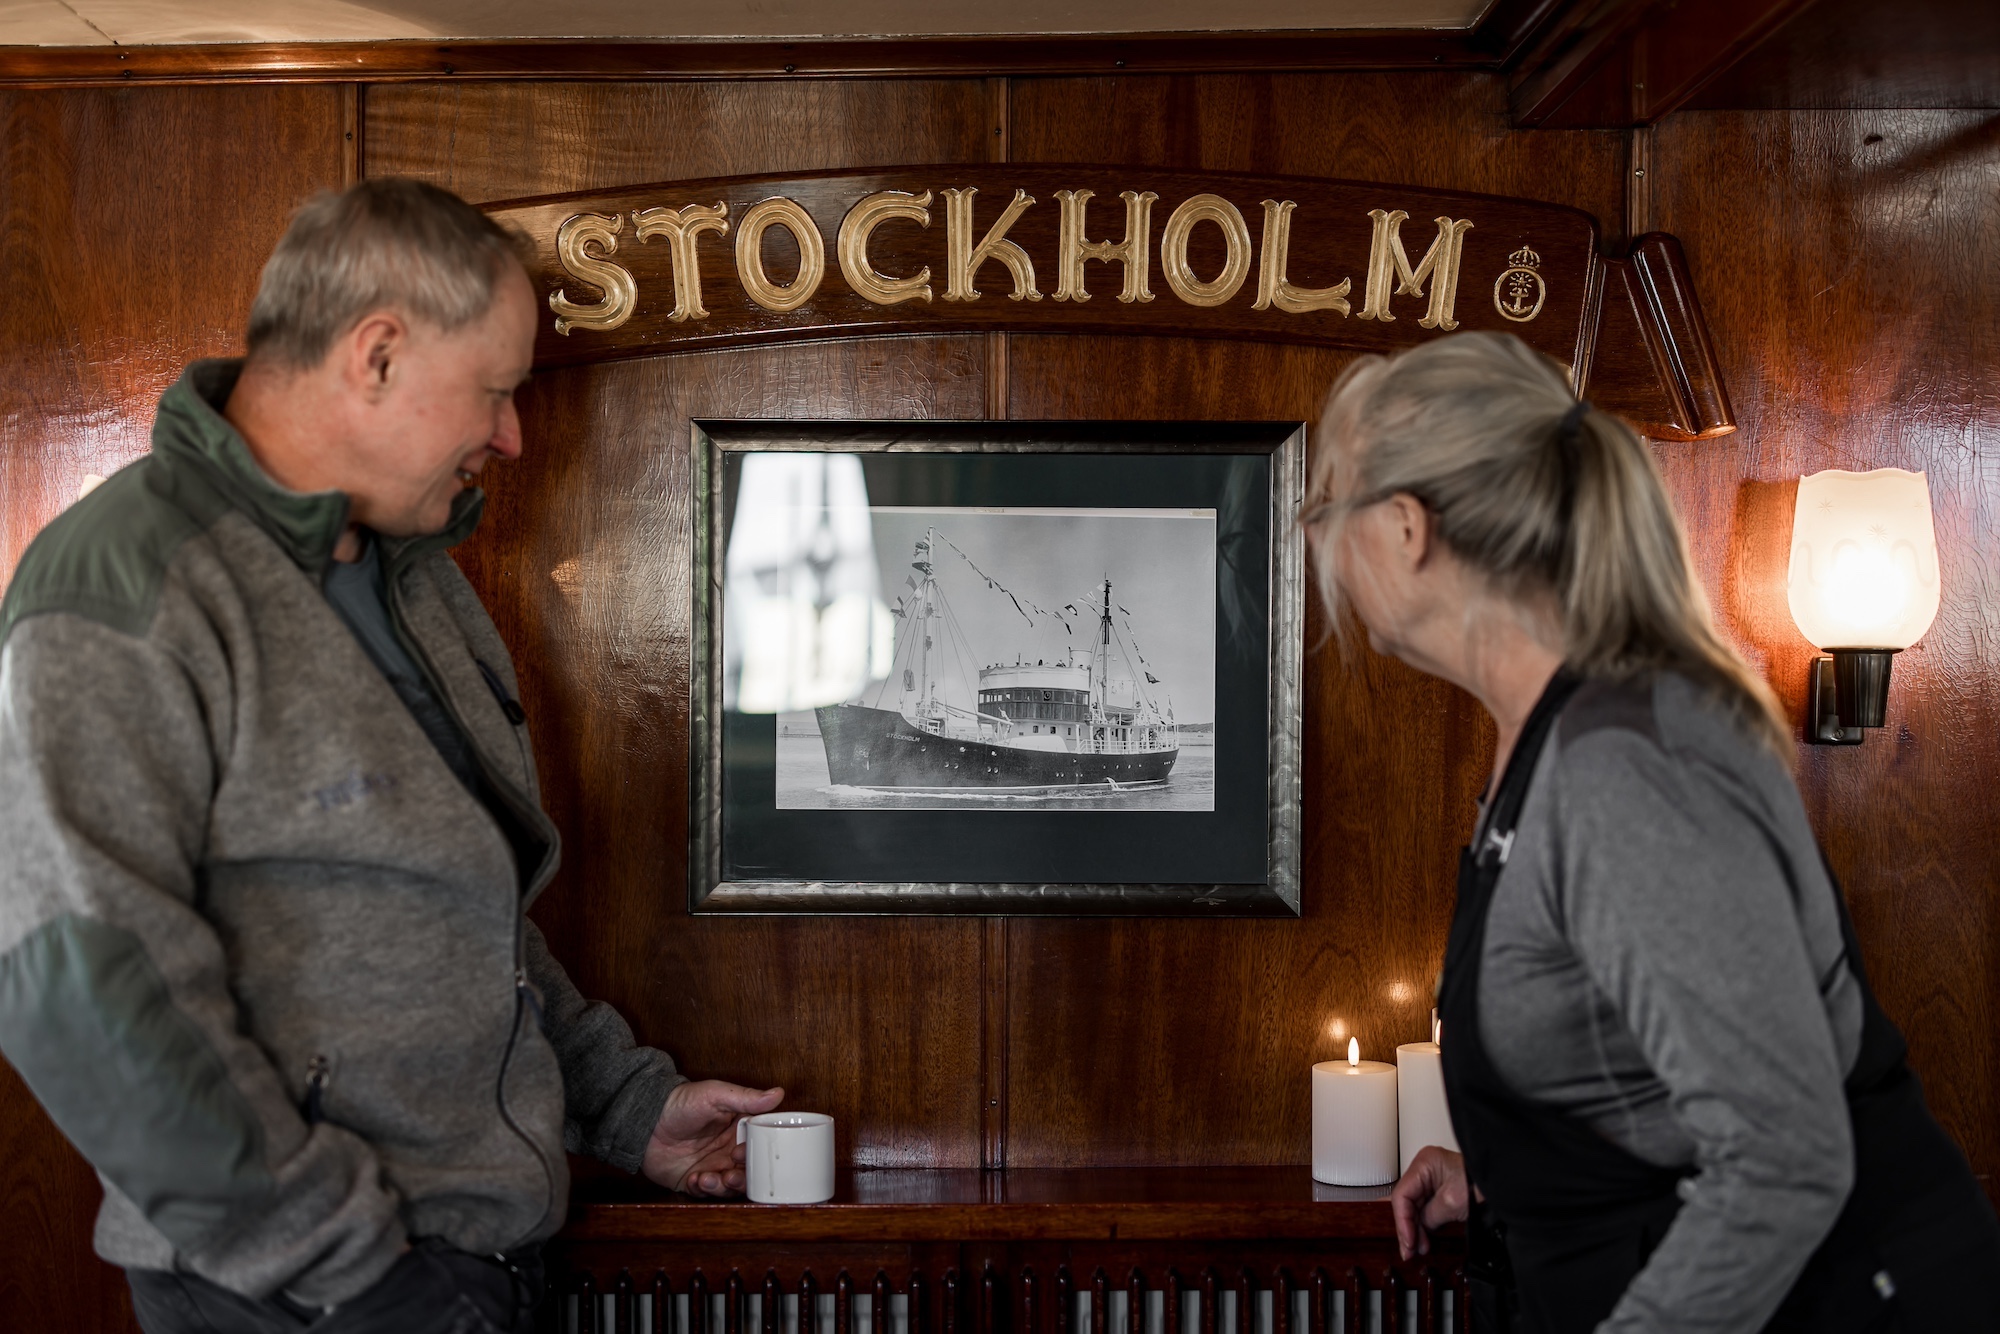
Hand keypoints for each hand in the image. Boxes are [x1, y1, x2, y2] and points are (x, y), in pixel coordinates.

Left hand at [641, 1080, 783, 1196]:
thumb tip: (777, 1093)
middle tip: (729, 1174)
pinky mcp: (695, 1180)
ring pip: (731, 1187)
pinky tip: (694, 1179)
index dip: (757, 1154)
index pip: (760, 1147)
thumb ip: (746, 1098)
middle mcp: (729, 1150)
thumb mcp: (715, 1095)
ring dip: (723, 1187)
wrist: (645, 1120)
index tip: (742, 1152)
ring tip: (707, 1178)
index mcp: (740, 1129)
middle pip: (749, 1172)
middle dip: (742, 1178)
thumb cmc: (680, 1102)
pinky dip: (703, 1190)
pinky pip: (707, 1193)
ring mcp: (713, 1166)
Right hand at [1390, 1146, 1472, 1260]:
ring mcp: (1432, 1180)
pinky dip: (1424, 1225)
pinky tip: (1425, 1240)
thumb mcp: (1452, 1203)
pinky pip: (1426, 1210)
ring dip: (1416, 1230)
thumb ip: (1429, 1216)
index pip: (1402, 1194)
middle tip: (1409, 1251)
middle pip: (1406, 1202)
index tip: (1408, 1242)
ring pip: (1415, 1208)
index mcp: (1424, 1164)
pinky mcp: (1440, 1191)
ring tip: (1420, 1249)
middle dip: (1408, 1228)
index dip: (1402, 1221)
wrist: (1505, 1186)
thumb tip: (1419, 1229)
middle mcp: (1425, 1170)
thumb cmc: (1481, 1184)